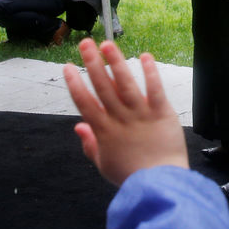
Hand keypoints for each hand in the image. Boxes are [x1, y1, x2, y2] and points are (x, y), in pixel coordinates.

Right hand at [63, 38, 188, 185]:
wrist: (160, 185)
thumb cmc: (131, 177)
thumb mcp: (103, 165)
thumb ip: (90, 145)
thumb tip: (78, 127)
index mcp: (104, 131)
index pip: (84, 103)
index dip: (74, 83)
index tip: (67, 67)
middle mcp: (120, 118)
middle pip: (103, 86)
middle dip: (92, 63)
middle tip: (85, 43)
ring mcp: (141, 114)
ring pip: (126, 83)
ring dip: (116, 62)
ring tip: (107, 44)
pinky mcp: (161, 113)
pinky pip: (155, 89)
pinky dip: (150, 72)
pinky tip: (144, 56)